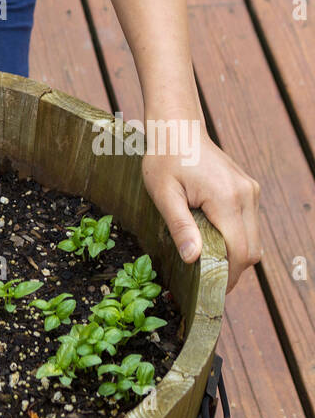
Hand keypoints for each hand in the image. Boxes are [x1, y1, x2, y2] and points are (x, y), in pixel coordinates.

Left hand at [141, 132, 260, 293]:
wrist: (177, 128)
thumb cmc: (165, 158)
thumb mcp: (163, 193)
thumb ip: (179, 226)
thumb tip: (192, 258)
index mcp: (226, 198)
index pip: (239, 252)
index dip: (227, 276)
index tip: (208, 289)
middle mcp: (246, 195)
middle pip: (251, 250)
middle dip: (231, 270)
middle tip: (205, 279)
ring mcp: (250, 191)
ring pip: (254, 240)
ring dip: (234, 254)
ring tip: (206, 258)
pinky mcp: (248, 189)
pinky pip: (249, 225)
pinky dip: (235, 238)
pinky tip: (211, 237)